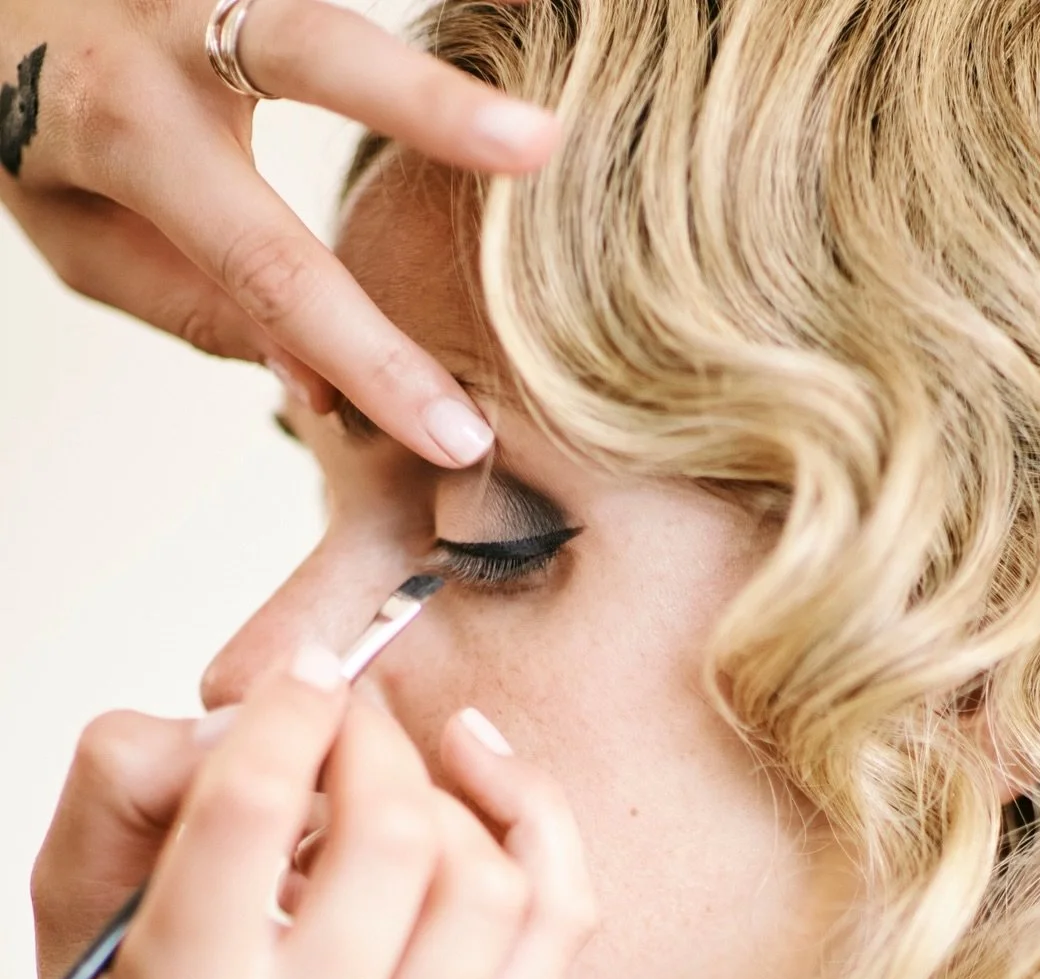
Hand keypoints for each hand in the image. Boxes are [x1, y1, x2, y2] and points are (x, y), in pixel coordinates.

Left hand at [0, 0, 557, 466]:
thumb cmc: (28, 128)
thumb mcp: (78, 236)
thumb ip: (202, 302)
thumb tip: (322, 388)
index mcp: (122, 127)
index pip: (269, 267)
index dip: (370, 360)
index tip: (457, 434)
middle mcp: (163, 20)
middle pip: (311, 50)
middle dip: (431, 103)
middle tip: (540, 147)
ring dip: (441, 38)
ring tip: (549, 76)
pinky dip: (431, 0)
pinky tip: (518, 20)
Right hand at [27, 653, 596, 978]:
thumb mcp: (70, 923)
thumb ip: (124, 788)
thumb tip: (243, 715)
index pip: (251, 812)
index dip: (288, 710)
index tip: (302, 676)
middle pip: (391, 835)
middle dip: (372, 742)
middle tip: (343, 722)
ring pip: (486, 881)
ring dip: (447, 794)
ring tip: (391, 780)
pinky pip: (553, 930)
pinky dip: (539, 831)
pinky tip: (491, 783)